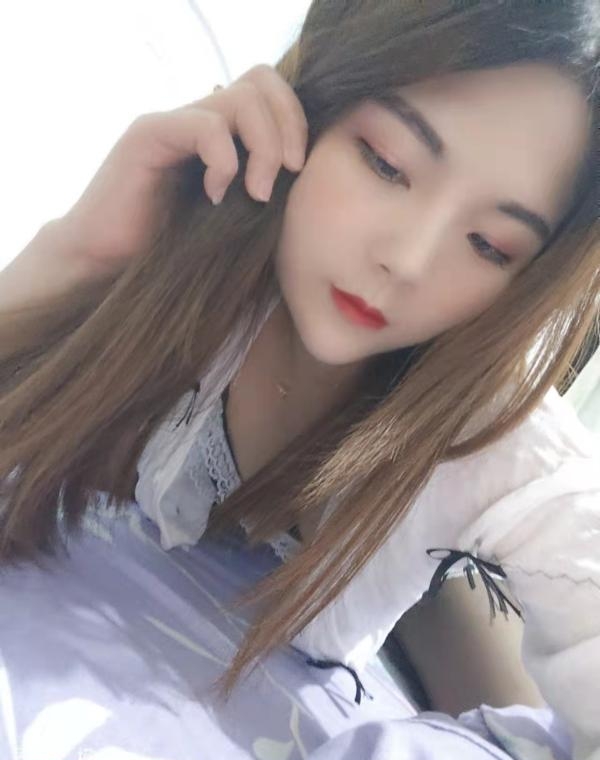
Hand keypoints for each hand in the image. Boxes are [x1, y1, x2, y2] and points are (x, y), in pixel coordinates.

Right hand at [57, 64, 308, 277]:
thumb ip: (265, 193)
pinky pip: (204, 125)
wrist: (109, 264)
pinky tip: (215, 196)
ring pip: (240, 98)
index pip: (272, 91)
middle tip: (288, 174)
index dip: (296, 120)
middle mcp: (200, 119)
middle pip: (262, 81)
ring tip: (255, 194)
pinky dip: (223, 161)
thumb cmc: (175, 250)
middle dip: (289, 126)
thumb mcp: (237, 220)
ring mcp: (174, 123)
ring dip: (263, 147)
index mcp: (224, 134)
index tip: (299, 171)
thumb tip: (309, 185)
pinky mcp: (148, 135)